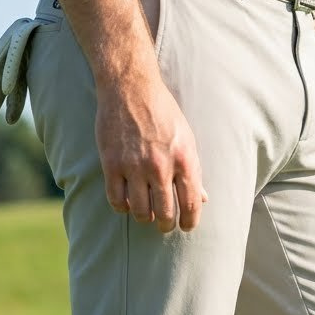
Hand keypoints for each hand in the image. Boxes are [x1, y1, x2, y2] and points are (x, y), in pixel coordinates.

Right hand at [95, 66, 206, 233]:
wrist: (130, 88)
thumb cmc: (163, 112)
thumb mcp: (186, 138)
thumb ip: (194, 170)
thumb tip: (203, 198)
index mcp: (184, 159)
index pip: (190, 204)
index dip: (189, 222)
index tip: (186, 226)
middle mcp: (160, 166)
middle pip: (164, 214)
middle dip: (165, 225)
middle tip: (164, 224)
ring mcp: (134, 166)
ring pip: (140, 212)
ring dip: (144, 217)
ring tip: (146, 214)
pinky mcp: (111, 164)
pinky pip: (116, 200)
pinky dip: (122, 207)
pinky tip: (127, 203)